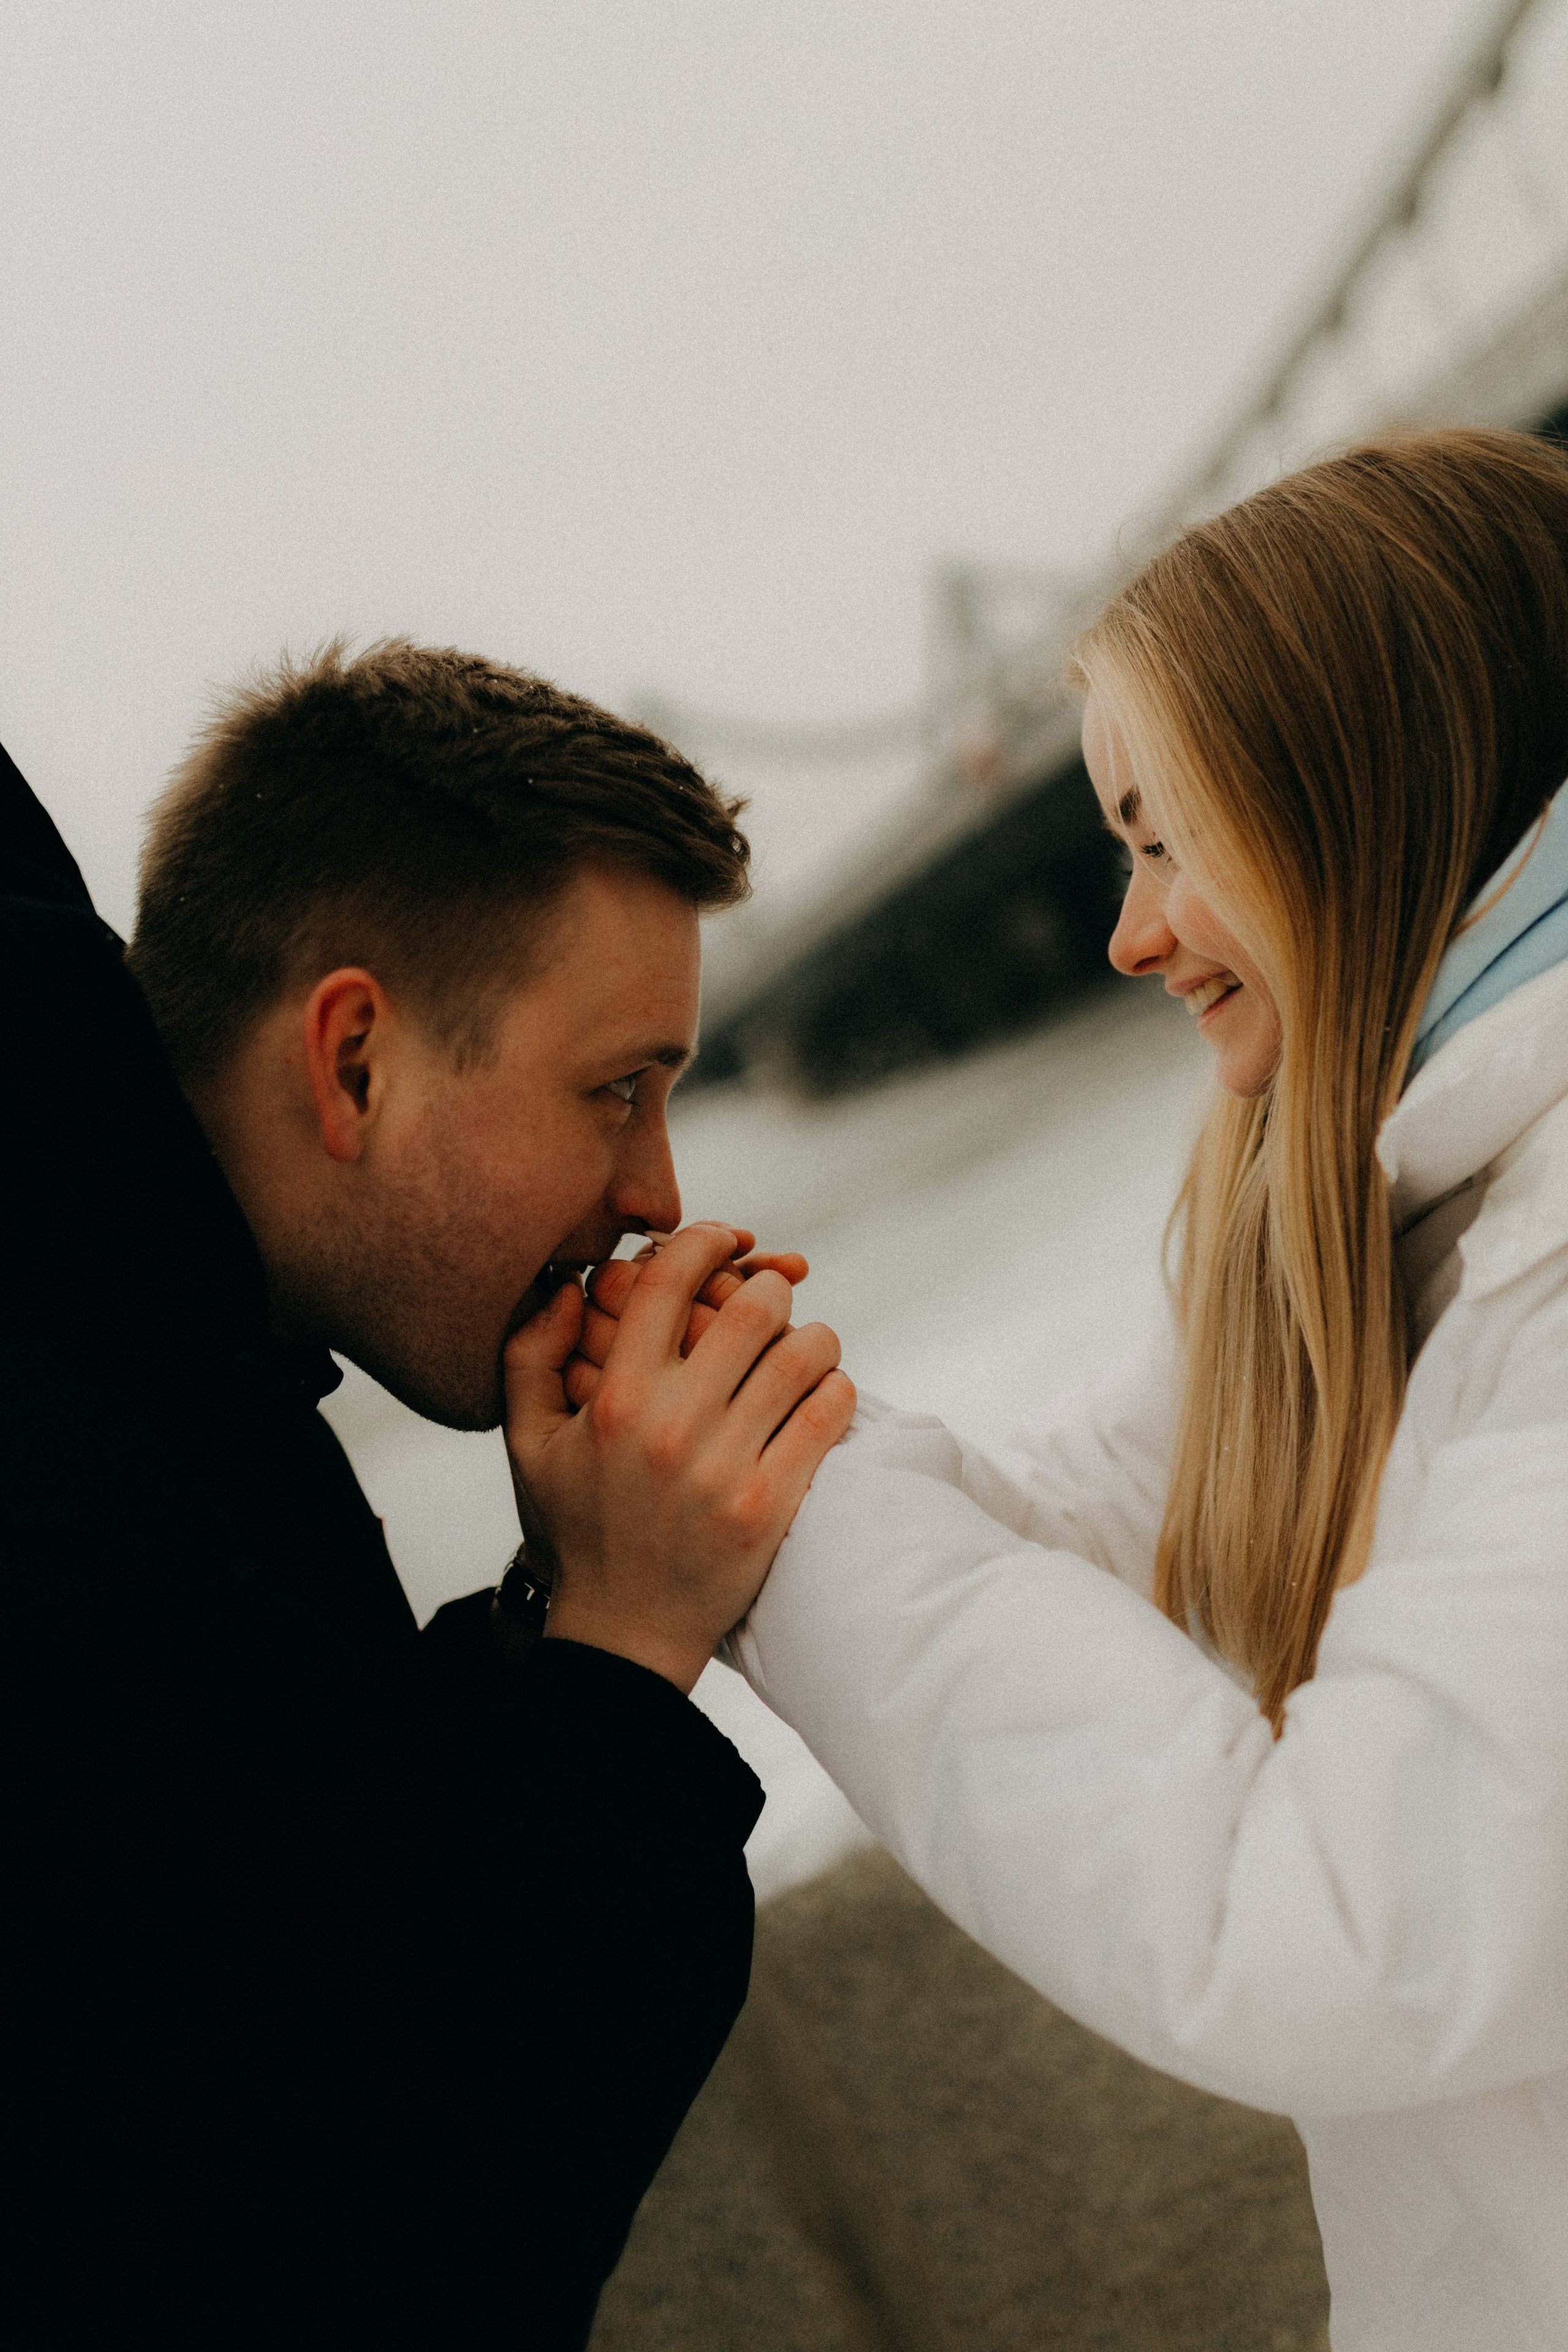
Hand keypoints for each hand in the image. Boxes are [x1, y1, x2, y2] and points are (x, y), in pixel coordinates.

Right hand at [504, 1223, 854, 1691]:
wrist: (625, 1632)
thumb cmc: (578, 1528)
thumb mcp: (528, 1443)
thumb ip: (530, 1353)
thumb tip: (566, 1284)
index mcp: (616, 1397)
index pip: (671, 1281)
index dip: (705, 1241)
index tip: (722, 1241)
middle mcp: (672, 1425)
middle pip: (753, 1308)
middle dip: (770, 1288)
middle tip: (771, 1298)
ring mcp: (726, 1467)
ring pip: (803, 1356)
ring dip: (813, 1338)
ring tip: (806, 1346)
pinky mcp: (770, 1505)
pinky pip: (827, 1415)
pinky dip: (835, 1389)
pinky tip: (822, 1392)